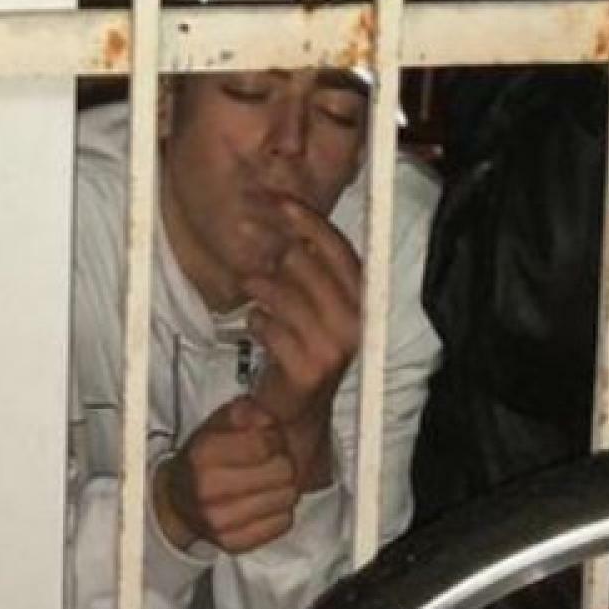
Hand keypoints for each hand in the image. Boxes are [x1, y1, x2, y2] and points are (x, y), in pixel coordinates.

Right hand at [154, 396, 298, 556]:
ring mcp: (220, 521)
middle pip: (282, 472)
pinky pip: (282, 524)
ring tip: (269, 481)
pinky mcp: (233, 543)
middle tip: (274, 461)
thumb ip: (244, 413)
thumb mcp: (216, 424)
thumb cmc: (202, 459)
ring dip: (284, 487)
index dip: (275, 438)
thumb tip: (268, 418)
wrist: (176, 502)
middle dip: (283, 462)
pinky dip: (280, 511)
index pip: (264, 444)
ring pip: (287, 499)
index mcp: (203, 454)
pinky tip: (266, 501)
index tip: (271, 440)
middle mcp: (209, 490)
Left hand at [242, 200, 364, 494]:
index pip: (340, 251)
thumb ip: (305, 266)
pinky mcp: (309, 369)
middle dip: (272, 246)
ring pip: (284, 294)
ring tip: (250, 284)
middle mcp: (354, 323)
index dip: (310, 222)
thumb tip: (285, 219)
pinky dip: (257, 321)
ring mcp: (333, 348)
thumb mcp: (310, 301)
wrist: (297, 408)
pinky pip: (270, 327)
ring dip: (260, 286)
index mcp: (362, 301)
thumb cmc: (302, 343)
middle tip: (246, 232)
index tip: (280, 201)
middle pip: (308, 266)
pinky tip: (256, 323)